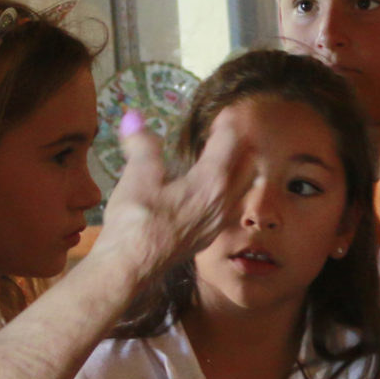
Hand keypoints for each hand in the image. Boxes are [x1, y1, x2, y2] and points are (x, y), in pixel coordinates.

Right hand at [92, 113, 244, 277]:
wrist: (131, 267)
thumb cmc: (136, 220)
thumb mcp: (138, 176)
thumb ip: (142, 145)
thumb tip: (134, 117)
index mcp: (211, 181)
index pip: (230, 143)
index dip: (228, 123)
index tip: (226, 111)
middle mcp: (223, 201)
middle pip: (248, 166)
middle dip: (243, 145)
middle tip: (231, 132)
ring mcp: (219, 222)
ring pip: (245, 189)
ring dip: (243, 169)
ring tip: (231, 158)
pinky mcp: (210, 236)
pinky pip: (232, 207)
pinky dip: (232, 191)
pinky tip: (216, 192)